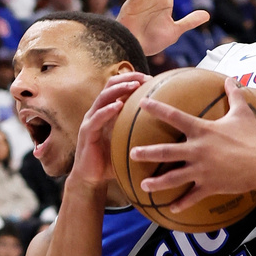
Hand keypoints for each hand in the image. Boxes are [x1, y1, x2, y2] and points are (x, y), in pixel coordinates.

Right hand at [70, 73, 149, 187]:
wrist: (92, 178)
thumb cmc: (111, 160)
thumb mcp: (128, 142)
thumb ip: (139, 132)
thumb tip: (168, 131)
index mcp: (106, 111)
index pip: (118, 87)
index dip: (132, 79)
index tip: (151, 78)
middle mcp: (97, 112)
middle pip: (110, 86)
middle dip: (127, 78)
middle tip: (144, 77)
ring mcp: (90, 121)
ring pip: (103, 98)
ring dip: (119, 89)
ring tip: (133, 85)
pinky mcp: (87, 133)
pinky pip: (97, 118)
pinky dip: (107, 110)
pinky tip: (118, 106)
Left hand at [131, 77, 255, 211]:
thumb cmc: (254, 135)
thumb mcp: (242, 112)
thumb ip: (233, 94)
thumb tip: (230, 79)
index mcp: (203, 130)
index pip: (174, 116)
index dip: (157, 108)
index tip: (142, 103)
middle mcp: (198, 150)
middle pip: (166, 152)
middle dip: (147, 153)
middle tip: (132, 154)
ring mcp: (203, 170)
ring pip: (174, 178)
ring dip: (157, 182)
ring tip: (143, 185)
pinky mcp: (210, 186)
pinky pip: (192, 197)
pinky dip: (181, 204)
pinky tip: (170, 209)